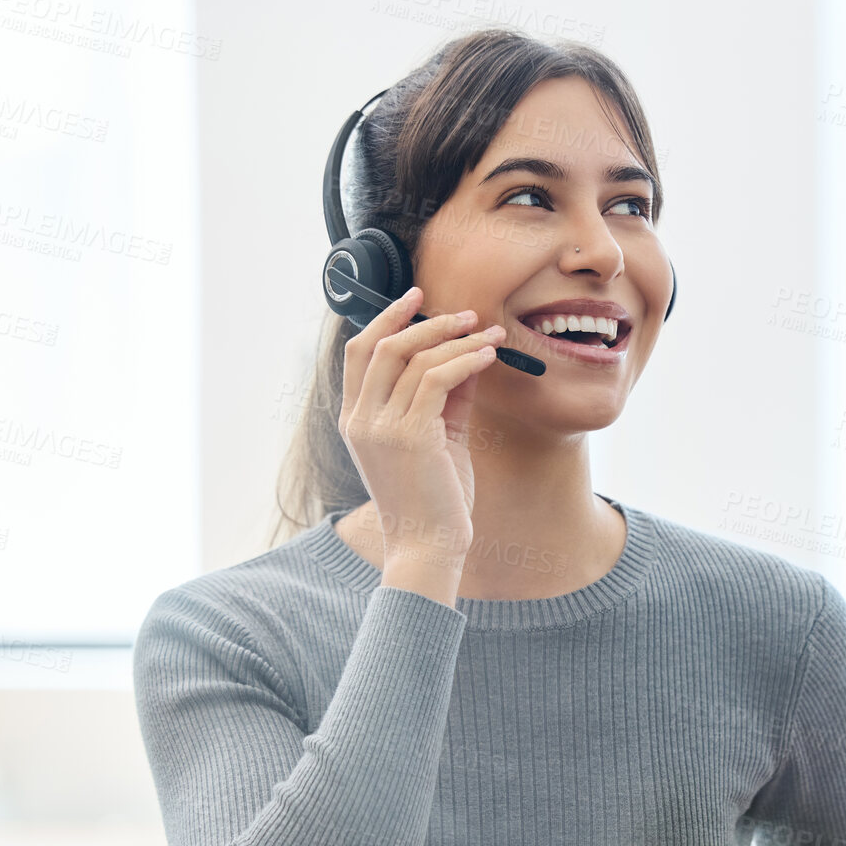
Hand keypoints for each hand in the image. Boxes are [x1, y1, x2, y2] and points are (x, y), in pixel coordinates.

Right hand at [337, 285, 505, 564]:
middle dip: (426, 321)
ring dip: (457, 339)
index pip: (360, 352)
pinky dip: (465, 360)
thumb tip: (467, 355)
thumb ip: (446, 398)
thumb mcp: (437, 439)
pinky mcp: (409, 436)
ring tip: (490, 333)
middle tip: (466, 312)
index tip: (418, 298)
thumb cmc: (435, 499)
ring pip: (415, 360)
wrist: (428, 547)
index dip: (387, 319)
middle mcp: (360, 419)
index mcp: (356, 419)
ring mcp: (380, 427)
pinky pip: (437, 380)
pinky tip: (488, 356)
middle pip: (384, 346)